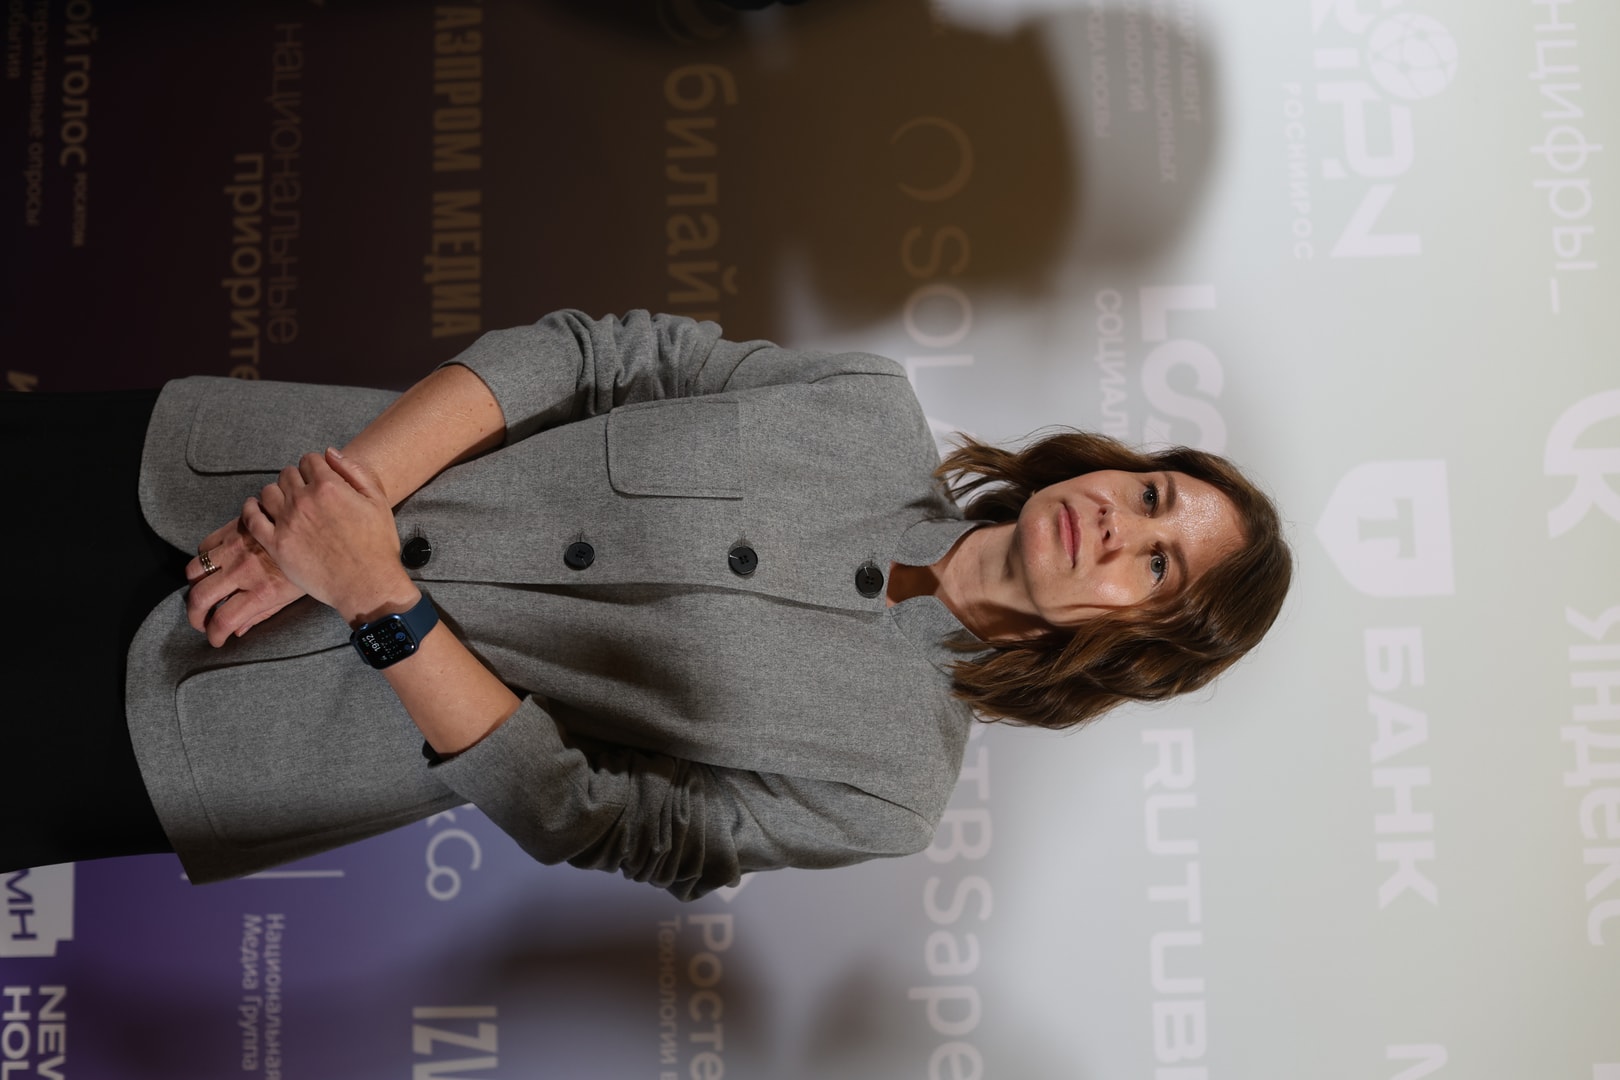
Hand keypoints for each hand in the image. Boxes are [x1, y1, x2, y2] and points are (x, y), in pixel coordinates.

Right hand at [187, 518, 306, 647]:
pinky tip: (214, 565)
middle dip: (195, 616)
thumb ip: (262, 614)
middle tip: (200, 621)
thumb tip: (237, 631)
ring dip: (195, 585)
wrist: (322, 528)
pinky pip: (204, 545)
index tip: (215, 638)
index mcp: (262, 592)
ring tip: (204, 592)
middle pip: (200, 598)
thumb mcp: (292, 596)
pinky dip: (203, 558)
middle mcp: (244, 571)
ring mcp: (236, 548)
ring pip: (194, 571)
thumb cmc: (311, 567)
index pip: (223, 620)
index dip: (214, 635)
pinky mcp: (234, 528)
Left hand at [241, 448, 417, 625]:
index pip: (309, 460)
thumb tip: (330, 453)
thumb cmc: (377, 545)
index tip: (318, 475)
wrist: (367, 584)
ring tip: (285, 501)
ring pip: (268, 492)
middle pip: (287, 474)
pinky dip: (251, 509)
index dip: (315, 466)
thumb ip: (354, 471)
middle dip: (296, 478)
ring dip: (276, 492)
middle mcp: (304, 501)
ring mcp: (287, 523)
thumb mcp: (377, 500)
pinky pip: (252, 519)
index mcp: (329, 487)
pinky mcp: (276, 545)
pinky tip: (255, 507)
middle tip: (305, 491)